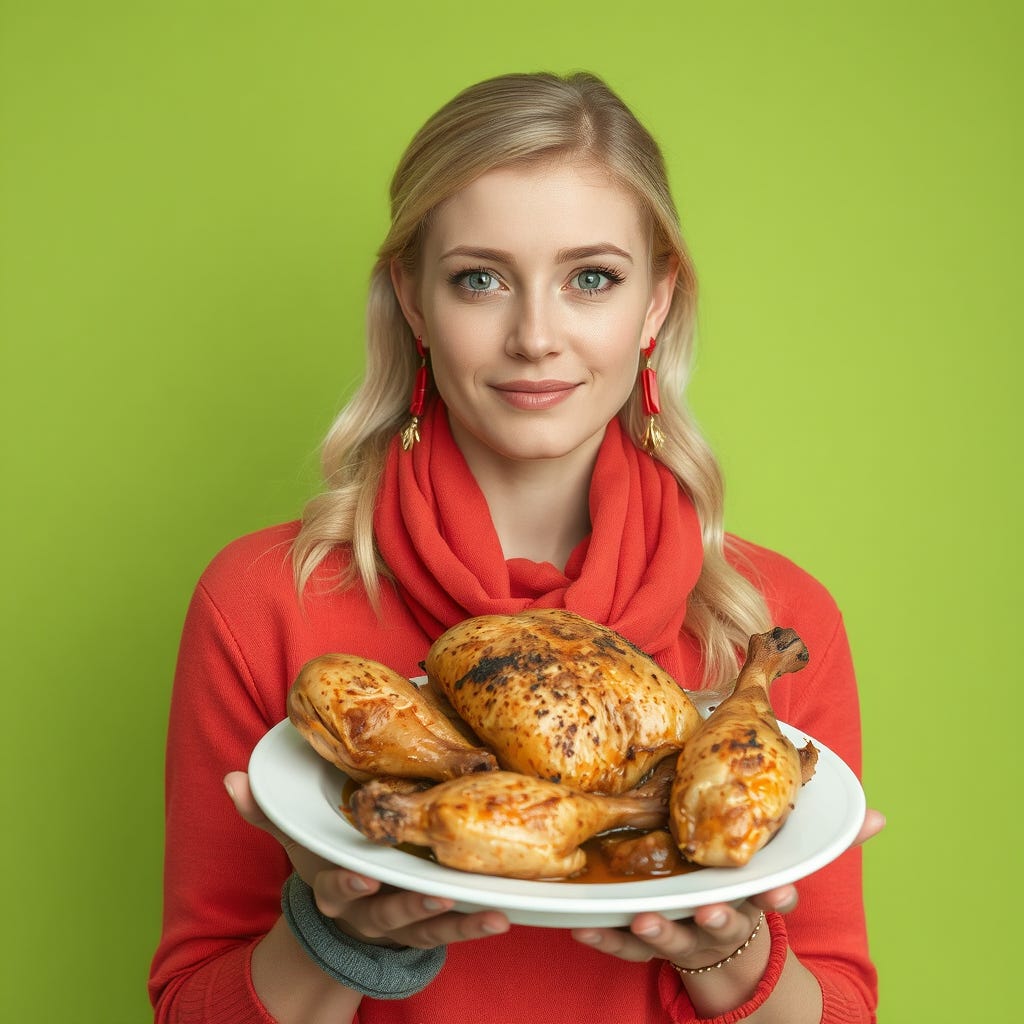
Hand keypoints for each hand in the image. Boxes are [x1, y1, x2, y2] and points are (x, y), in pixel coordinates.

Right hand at [225, 771, 510, 948]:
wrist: (346, 923)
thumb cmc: (330, 865)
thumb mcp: (298, 841)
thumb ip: (268, 812)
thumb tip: (232, 778)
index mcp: (334, 887)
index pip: (335, 888)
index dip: (348, 885)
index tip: (364, 876)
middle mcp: (367, 911)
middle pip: (385, 914)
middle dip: (408, 907)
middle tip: (433, 895)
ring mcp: (399, 925)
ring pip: (424, 928)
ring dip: (452, 921)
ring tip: (480, 909)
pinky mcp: (428, 930)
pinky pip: (453, 932)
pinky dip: (476, 927)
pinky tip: (502, 916)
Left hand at [570, 807, 885, 966]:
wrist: (720, 956)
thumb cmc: (745, 890)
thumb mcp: (782, 867)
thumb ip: (824, 841)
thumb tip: (880, 816)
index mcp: (751, 900)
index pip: (773, 900)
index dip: (777, 898)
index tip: (779, 894)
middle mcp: (719, 921)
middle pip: (723, 922)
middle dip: (720, 918)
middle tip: (712, 909)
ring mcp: (682, 935)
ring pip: (673, 937)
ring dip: (660, 930)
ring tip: (644, 916)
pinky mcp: (644, 942)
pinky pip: (622, 942)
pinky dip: (603, 934)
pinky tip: (582, 925)